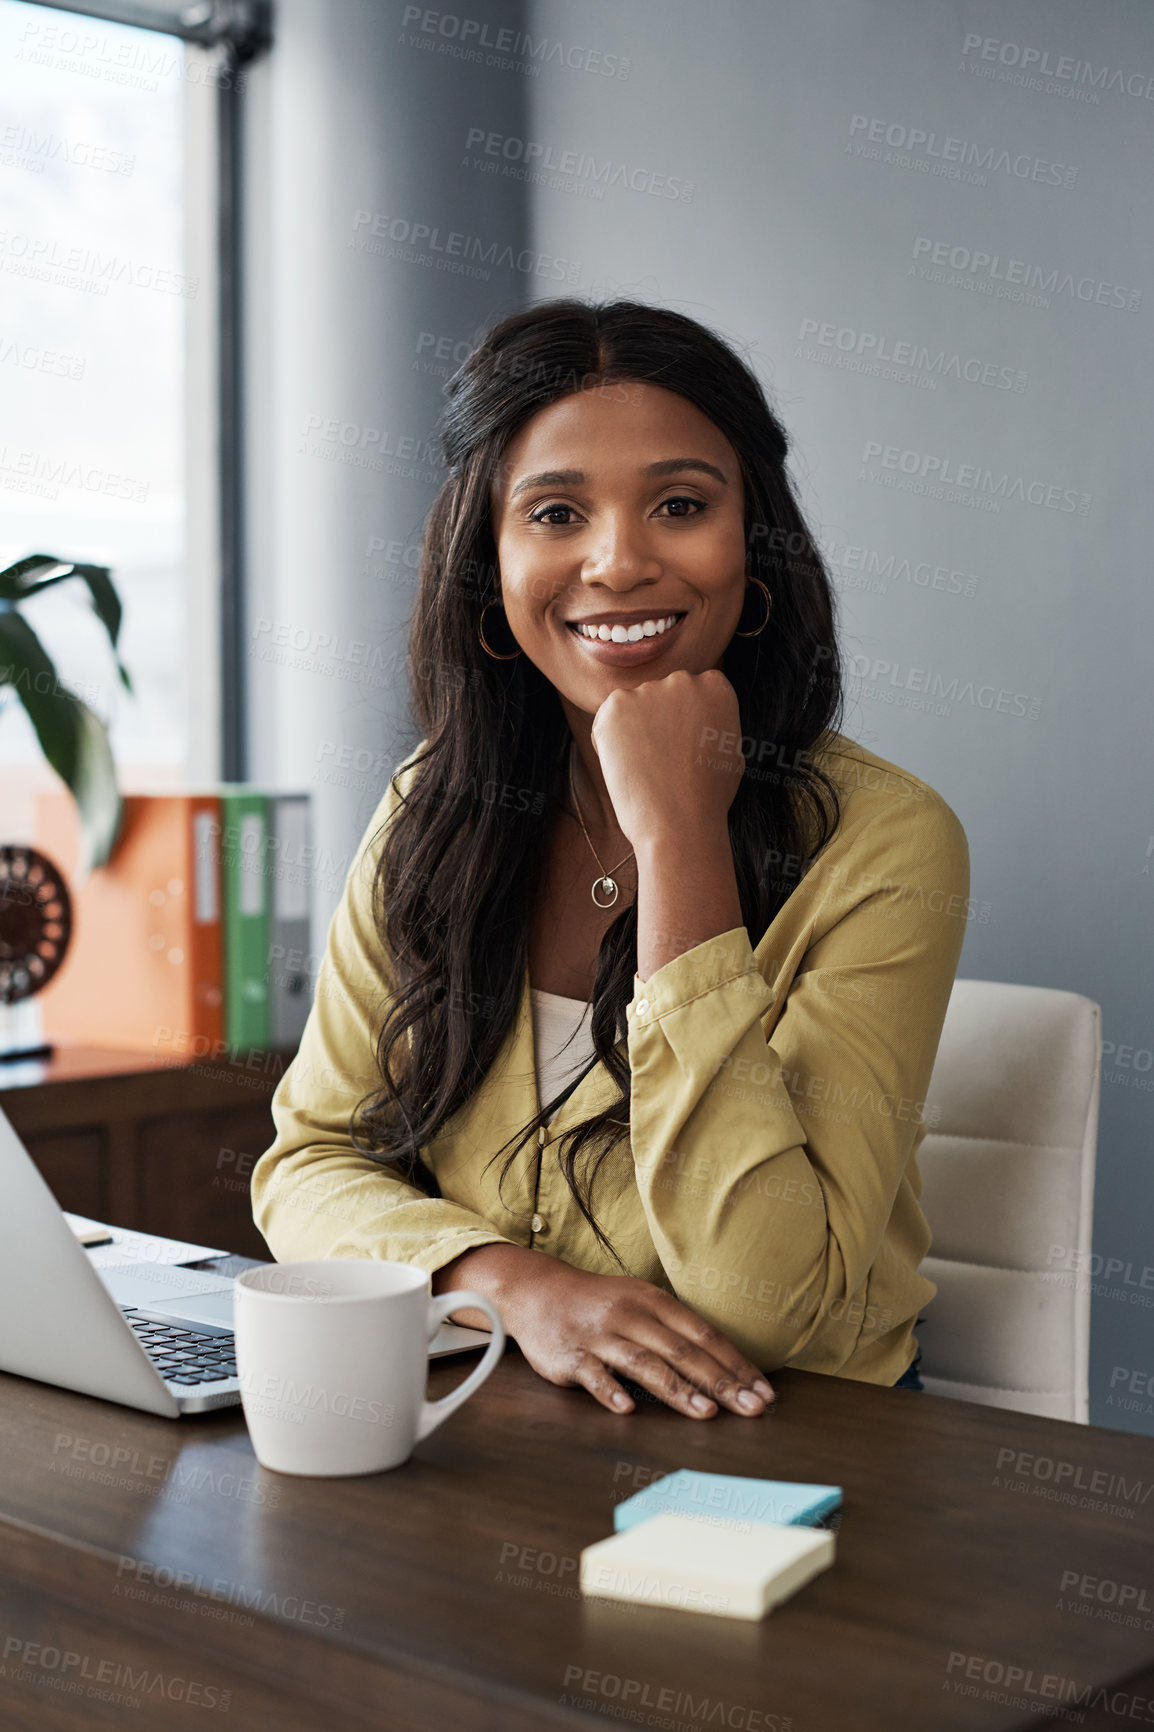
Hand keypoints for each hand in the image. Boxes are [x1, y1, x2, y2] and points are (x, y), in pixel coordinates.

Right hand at [496, 1254, 774, 1419]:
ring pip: (645, 1363)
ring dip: (678, 1390)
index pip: (704, 1334)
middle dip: (721, 1381)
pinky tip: (627, 1410)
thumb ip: (675, 1330)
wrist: (536, 1290)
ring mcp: (599, 1335)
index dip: (736, 1364)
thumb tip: (724, 1366)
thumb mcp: (640, 1302)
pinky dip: (610, 1391)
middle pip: (682, 1350)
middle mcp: (630, 1315)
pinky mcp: (570, 1355)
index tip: (764, 1392)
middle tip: (752, 1409)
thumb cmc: (599, 1304)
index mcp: (653, 1301)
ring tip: (707, 1414)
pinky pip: (593, 1375)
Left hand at [589, 669, 744, 851]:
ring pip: (632, 708)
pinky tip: (627, 766)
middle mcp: (683, 679)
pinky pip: (606, 720)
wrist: (679, 821)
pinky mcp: (615, 705)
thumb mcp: (728, 748)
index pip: (691, 692)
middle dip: (657, 722)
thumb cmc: (707, 797)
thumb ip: (711, 720)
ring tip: (646, 768)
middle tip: (663, 761)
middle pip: (660, 696)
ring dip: (632, 732)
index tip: (685, 749)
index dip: (684, 724)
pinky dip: (609, 742)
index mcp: (715, 685)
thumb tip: (698, 716)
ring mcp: (647, 690)